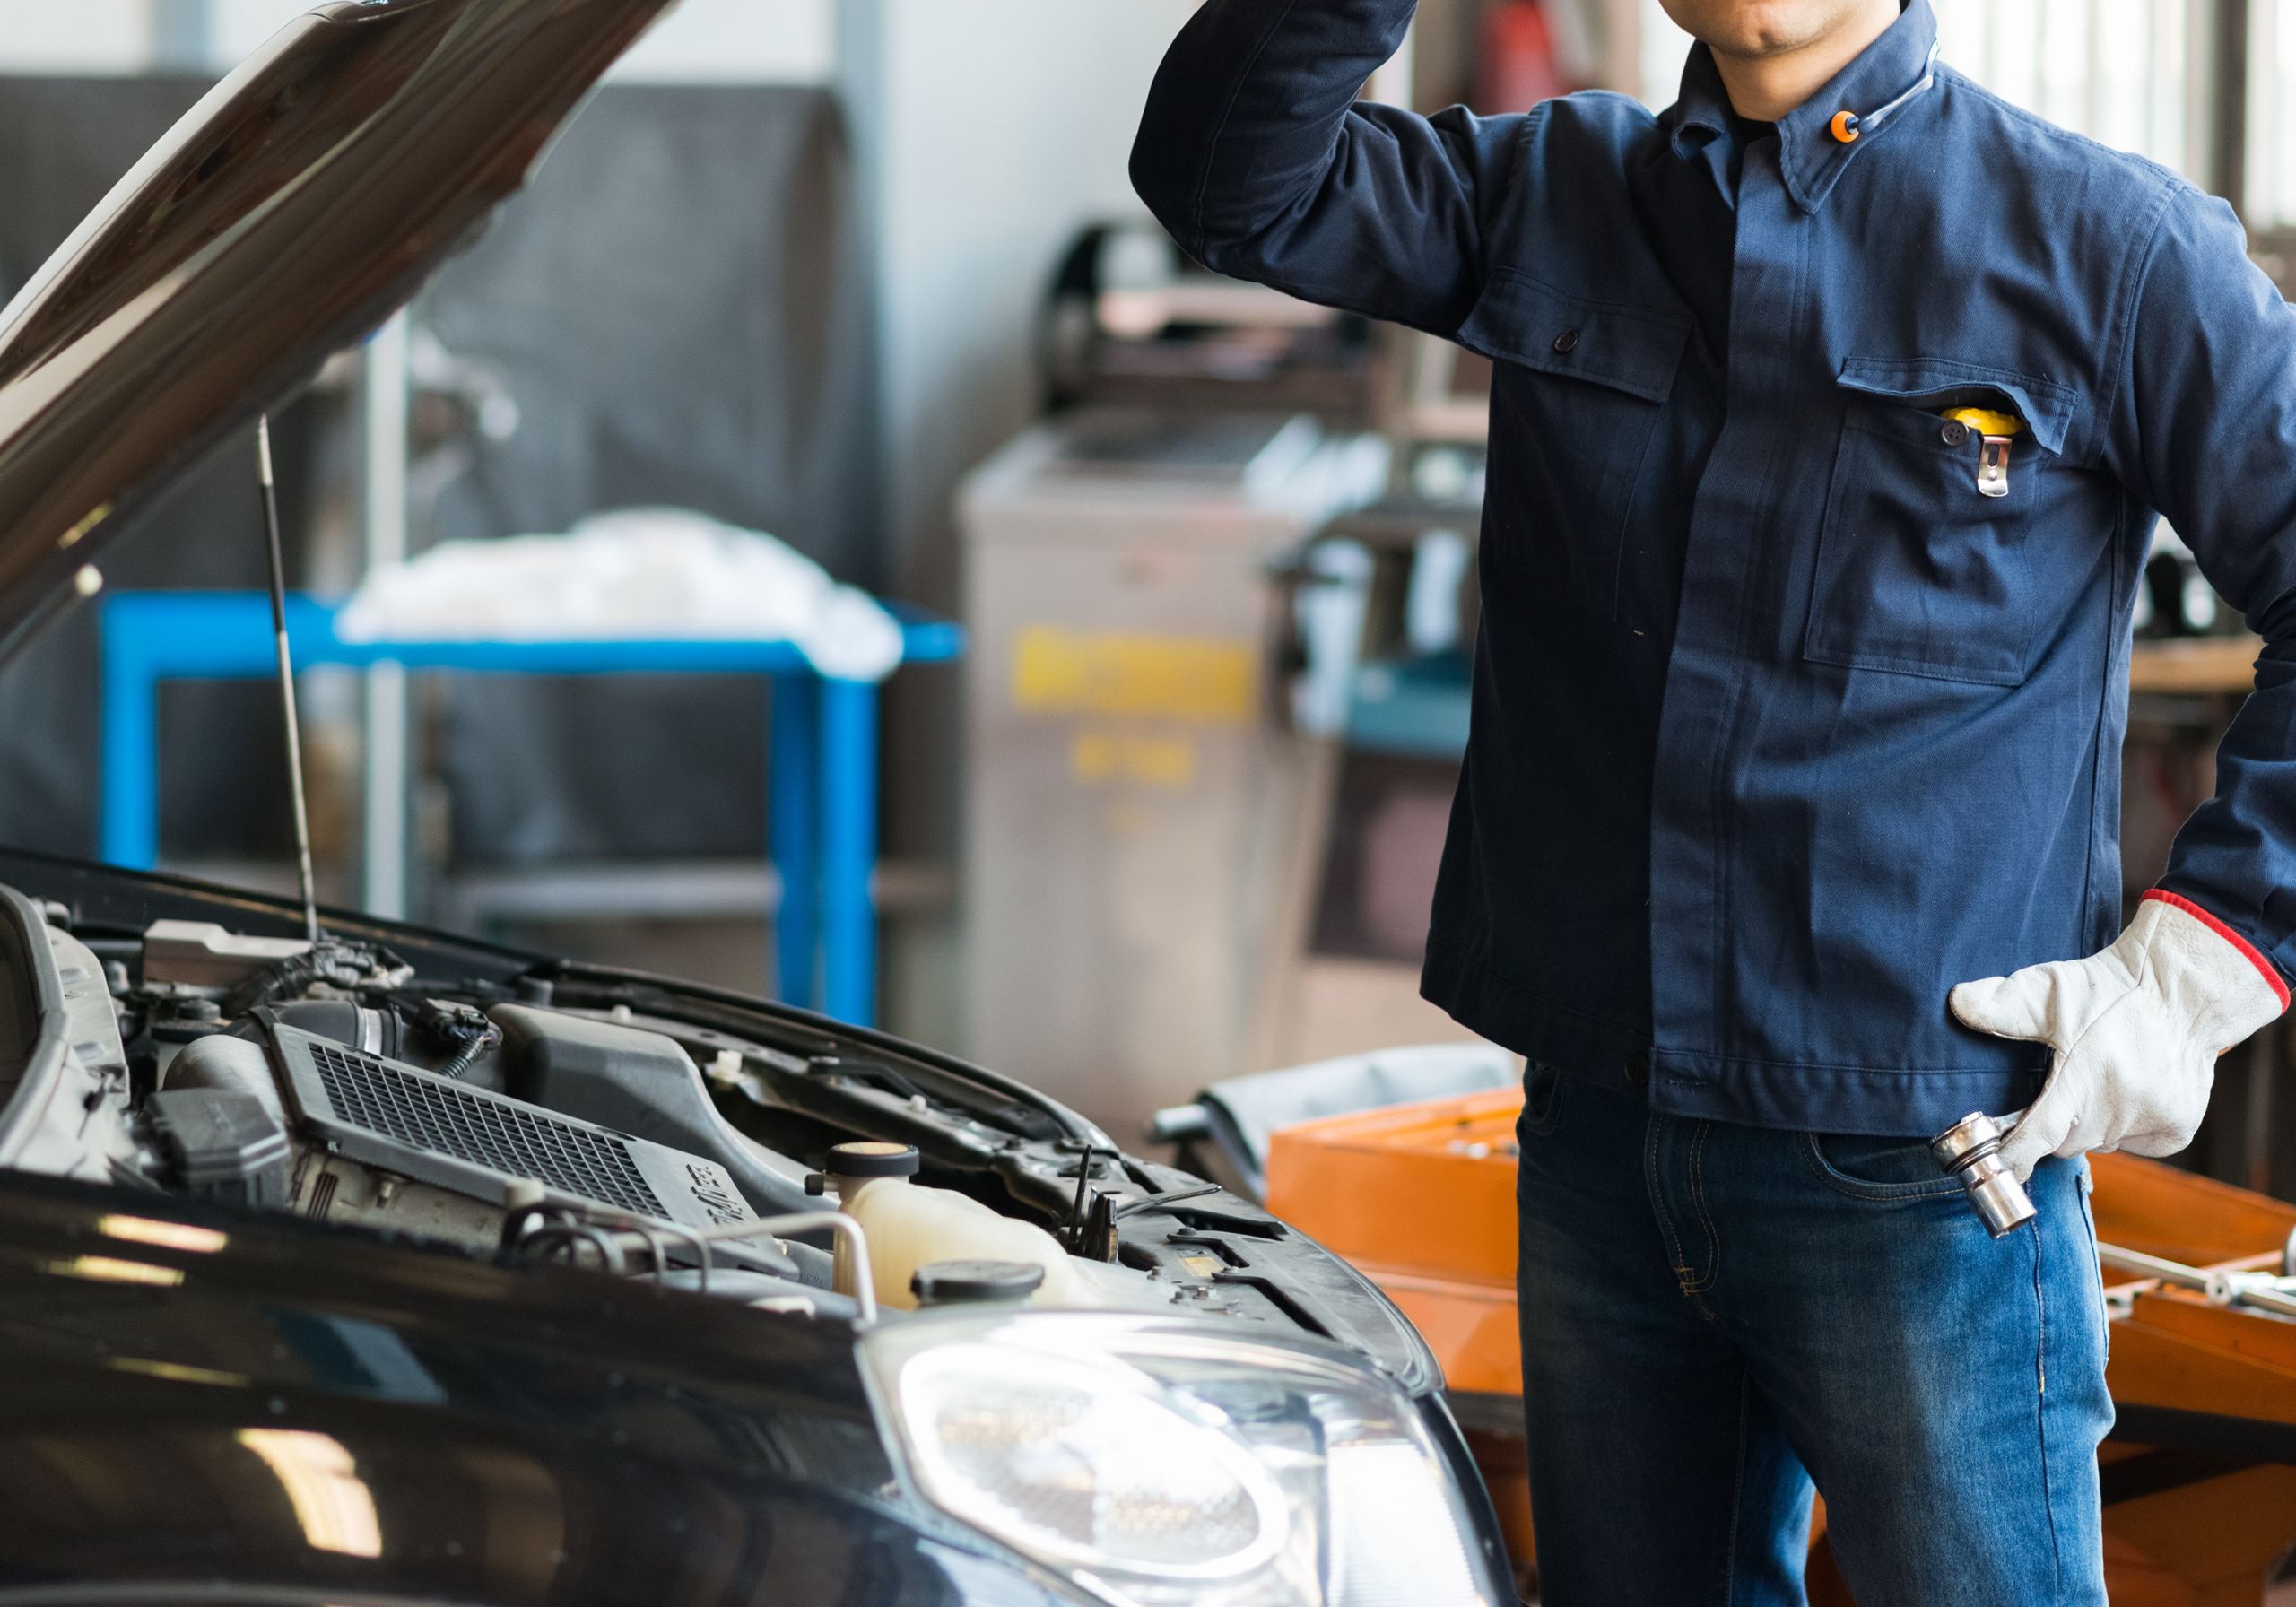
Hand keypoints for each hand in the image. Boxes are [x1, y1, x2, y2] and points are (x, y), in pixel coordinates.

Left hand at [1949, 892, 2287, 1180]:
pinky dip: (2127, 1127)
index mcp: (2082, 1078)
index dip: (2013, 1157)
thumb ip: (2000, 1005)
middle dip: (2054, 1125)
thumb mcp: (2049, 989)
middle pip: (2066, 1142)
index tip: (1998, 1167)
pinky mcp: (2179, 1127)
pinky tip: (2130, 1090)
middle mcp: (2120, 1105)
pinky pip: (2137, 1143)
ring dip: (2090, 1125)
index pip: (2037, 1136)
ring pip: (2101, 1143)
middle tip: (2058, 1091)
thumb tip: (1957, 1004)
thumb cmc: (2111, 990)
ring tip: (2097, 1081)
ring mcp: (2153, 1119)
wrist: (2185, 989)